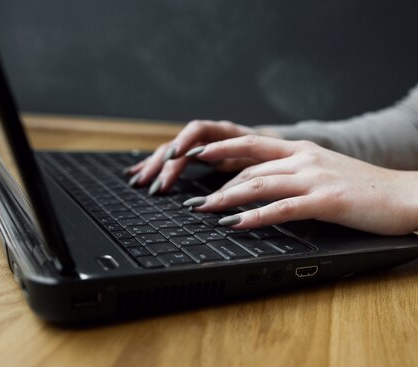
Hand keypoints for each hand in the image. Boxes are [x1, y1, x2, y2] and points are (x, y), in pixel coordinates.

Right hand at [124, 120, 278, 193]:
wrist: (281, 151)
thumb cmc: (275, 157)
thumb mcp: (266, 162)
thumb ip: (249, 168)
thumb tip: (233, 185)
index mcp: (227, 131)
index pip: (198, 130)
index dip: (185, 142)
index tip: (175, 158)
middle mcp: (210, 136)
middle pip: (179, 144)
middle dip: (163, 164)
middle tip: (152, 184)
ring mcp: (201, 145)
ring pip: (172, 152)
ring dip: (154, 166)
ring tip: (137, 181)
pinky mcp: (197, 156)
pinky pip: (173, 159)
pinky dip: (156, 166)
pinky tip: (137, 174)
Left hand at [184, 134, 417, 235]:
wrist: (409, 195)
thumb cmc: (372, 190)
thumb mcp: (331, 174)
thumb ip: (303, 177)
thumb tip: (276, 189)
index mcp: (305, 152)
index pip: (254, 146)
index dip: (223, 151)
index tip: (196, 157)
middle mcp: (306, 159)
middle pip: (249, 167)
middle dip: (216, 182)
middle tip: (190, 196)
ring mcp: (315, 178)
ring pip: (260, 185)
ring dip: (227, 199)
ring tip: (202, 210)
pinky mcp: (326, 200)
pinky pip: (282, 208)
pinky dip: (255, 217)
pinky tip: (236, 225)